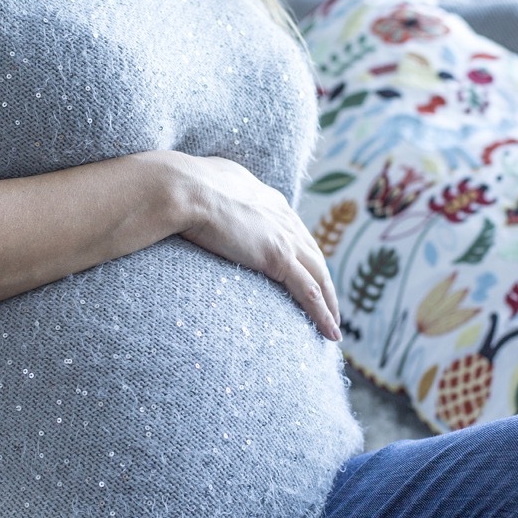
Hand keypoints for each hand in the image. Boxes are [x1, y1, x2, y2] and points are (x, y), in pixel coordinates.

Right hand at [174, 154, 341, 340]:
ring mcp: (283, 238)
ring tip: (333, 326)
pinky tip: (331, 333)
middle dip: (324, 281)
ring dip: (330, 303)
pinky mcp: (277, 257)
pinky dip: (323, 313)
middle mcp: (284, 217)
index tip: (306, 271)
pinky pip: (309, 292)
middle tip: (330, 305)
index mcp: (269, 200)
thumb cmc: (184, 187)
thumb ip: (221, 194)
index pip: (295, 231)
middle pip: (314, 255)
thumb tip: (209, 198)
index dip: (304, 254)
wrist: (184, 189)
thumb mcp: (211, 184)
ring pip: (319, 276)